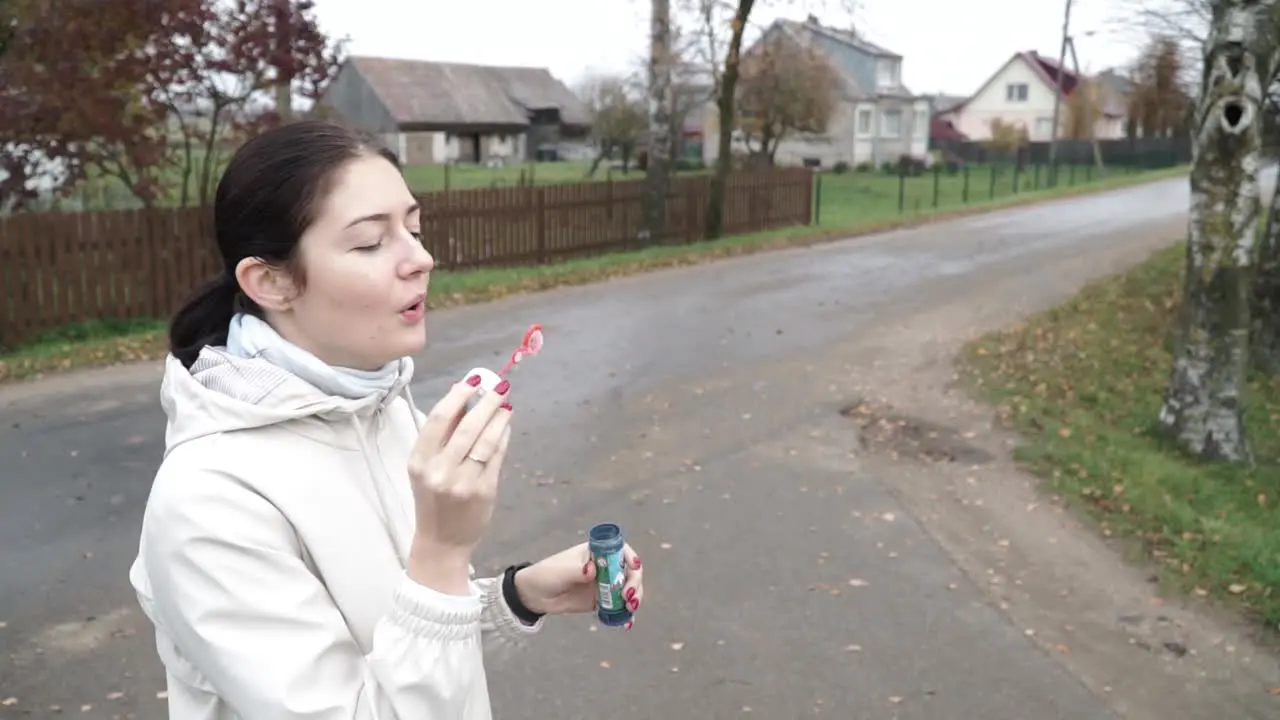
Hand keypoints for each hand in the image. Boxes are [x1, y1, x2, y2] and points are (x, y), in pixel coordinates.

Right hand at [405, 375, 513, 592]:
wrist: (441, 541)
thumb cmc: (432, 498)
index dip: (458, 395)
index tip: (473, 381)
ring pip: (487, 440)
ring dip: (499, 418)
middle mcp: (440, 471)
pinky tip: (505, 427)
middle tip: (500, 386)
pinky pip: (497, 456)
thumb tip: (463, 398)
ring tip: (506, 405)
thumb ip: (442, 436)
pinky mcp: (484, 491)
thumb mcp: (426, 468)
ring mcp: (464, 482)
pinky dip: (503, 438)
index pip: (439, 419)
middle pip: (468, 426)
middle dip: (486, 402)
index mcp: (419, 461)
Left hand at [514, 542, 644, 627]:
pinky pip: (618, 606)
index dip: (631, 558)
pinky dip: (625, 614)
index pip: (621, 551)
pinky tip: (627, 622)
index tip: (633, 568)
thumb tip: (592, 570)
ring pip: (628, 589)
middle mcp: (604, 567)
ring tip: (629, 610)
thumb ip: (578, 571)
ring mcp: (604, 584)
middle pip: (629, 572)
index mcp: (596, 552)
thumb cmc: (546, 575)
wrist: (535, 595)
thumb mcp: (561, 571)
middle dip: (634, 583)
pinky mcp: (601, 601)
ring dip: (634, 598)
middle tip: (628, 597)